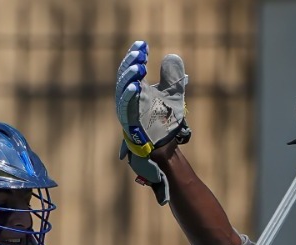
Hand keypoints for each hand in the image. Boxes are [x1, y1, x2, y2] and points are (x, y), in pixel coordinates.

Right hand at [116, 42, 188, 203]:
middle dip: (131, 63)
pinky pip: (125, 108)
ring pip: (122, 90)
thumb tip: (173, 57)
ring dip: (130, 76)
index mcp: (136, 91)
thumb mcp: (174, 96)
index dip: (134, 56)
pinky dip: (129, 96)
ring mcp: (126, 111)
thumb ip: (172, 78)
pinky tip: (137, 85)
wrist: (167, 148)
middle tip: (141, 52)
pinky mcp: (128, 123)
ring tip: (140, 65)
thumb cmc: (166, 124)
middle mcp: (128, 99)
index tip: (143, 44)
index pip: (131, 69)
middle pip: (123, 76)